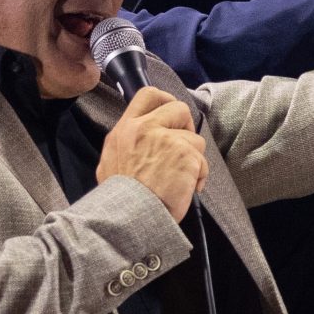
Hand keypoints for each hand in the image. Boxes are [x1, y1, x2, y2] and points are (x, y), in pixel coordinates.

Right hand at [98, 87, 207, 222]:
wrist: (129, 218)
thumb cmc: (122, 199)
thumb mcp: (111, 163)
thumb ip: (129, 145)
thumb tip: (147, 138)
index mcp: (125, 130)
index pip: (148, 95)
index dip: (166, 100)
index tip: (172, 114)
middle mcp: (144, 129)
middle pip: (179, 108)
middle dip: (186, 125)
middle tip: (183, 146)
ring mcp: (166, 139)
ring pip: (195, 139)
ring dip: (192, 159)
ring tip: (178, 180)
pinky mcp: (185, 154)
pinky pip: (202, 161)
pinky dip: (198, 177)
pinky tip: (184, 190)